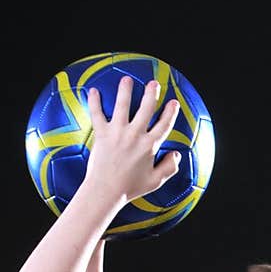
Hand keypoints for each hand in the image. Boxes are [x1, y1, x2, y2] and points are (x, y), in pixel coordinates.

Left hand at [84, 78, 181, 205]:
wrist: (106, 191)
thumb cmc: (130, 188)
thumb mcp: (155, 181)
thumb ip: (169, 168)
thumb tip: (176, 155)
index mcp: (150, 146)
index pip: (164, 125)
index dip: (170, 112)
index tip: (173, 103)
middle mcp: (135, 135)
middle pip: (146, 107)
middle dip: (151, 93)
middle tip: (153, 84)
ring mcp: (118, 132)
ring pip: (123, 104)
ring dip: (125, 89)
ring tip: (127, 80)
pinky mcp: (102, 134)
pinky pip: (97, 113)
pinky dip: (94, 101)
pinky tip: (94, 91)